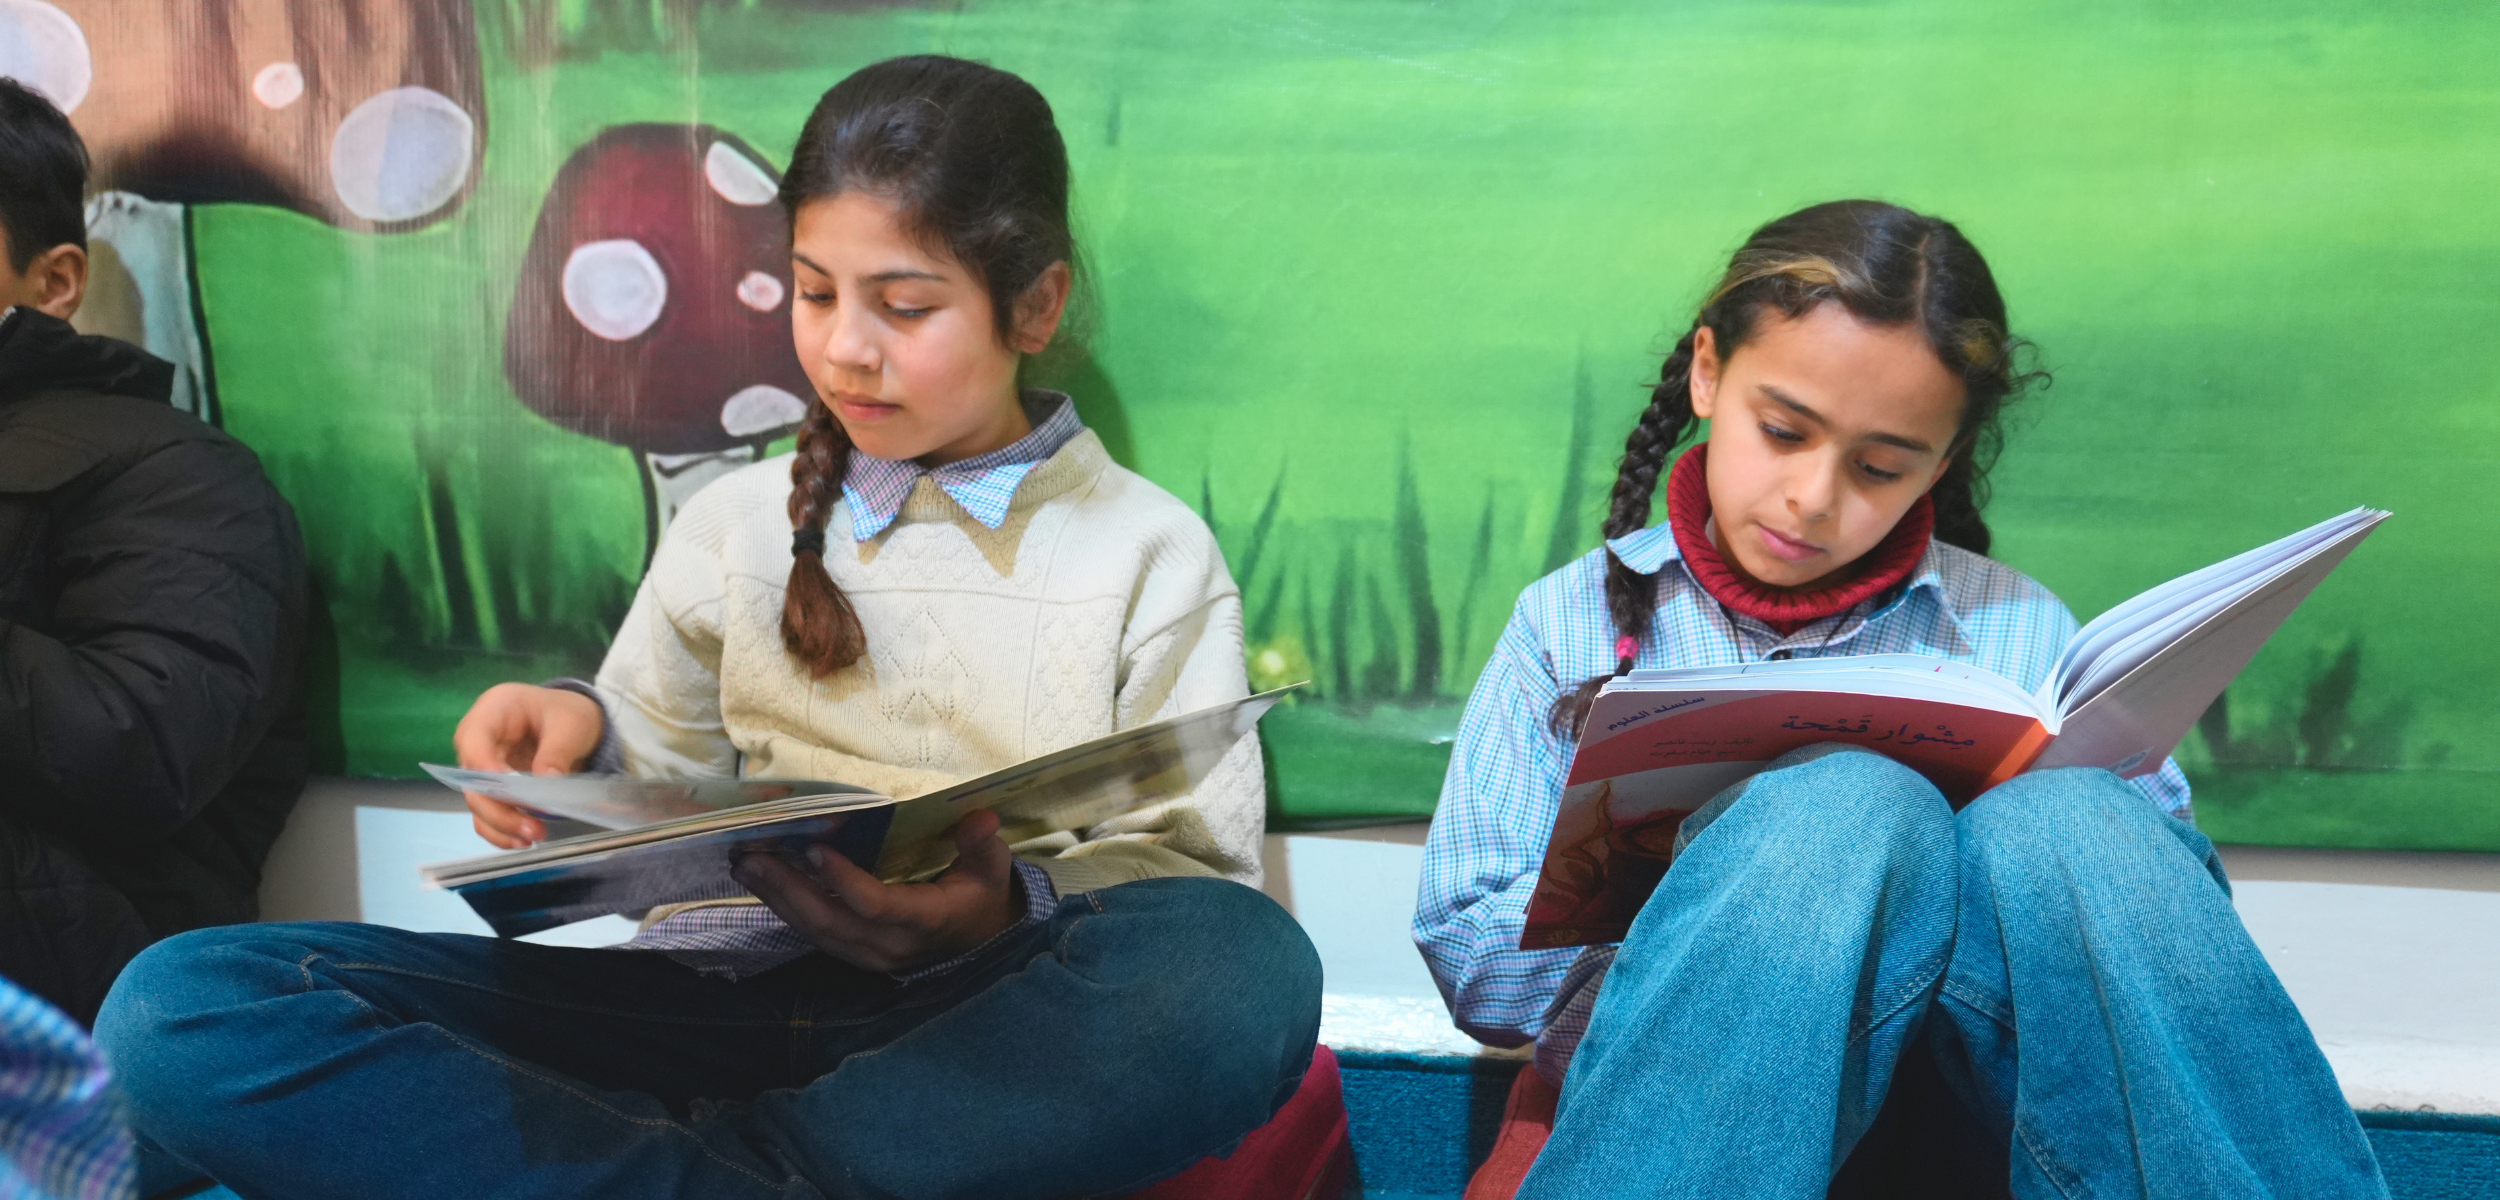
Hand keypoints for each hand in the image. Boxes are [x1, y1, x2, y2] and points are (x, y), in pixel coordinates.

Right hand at [452, 683, 604, 848]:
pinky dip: (501, 831)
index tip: (505, 786)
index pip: (473, 739)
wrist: (574, 722)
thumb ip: (557, 751)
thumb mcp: (571, 725)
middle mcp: (479, 740)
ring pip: (478, 801)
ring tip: (533, 837)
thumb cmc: (568, 713)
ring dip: (501, 825)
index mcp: (493, 710)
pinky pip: (488, 813)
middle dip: (499, 808)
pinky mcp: (493, 788)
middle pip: (471, 779)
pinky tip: (522, 842)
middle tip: (532, 827)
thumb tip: (547, 782)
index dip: (482, 765)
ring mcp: (483, 766)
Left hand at [733, 810, 1022, 972]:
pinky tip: (762, 883)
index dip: (845, 882)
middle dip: (789, 889)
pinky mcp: (853, 954)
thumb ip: (983, 845)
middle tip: (753, 856)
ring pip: (815, 931)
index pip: (878, 907)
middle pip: (831, 922)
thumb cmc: (979, 896)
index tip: (816, 849)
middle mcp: (891, 946)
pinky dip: (786, 907)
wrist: (976, 942)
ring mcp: (869, 955)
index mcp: (926, 921)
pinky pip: (814, 934)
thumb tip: (981, 819)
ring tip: (746, 864)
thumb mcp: (991, 869)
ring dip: (778, 899)